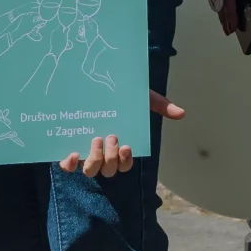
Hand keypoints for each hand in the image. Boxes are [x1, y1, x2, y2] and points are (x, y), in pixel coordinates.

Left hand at [57, 93, 184, 176]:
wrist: (95, 80)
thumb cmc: (121, 95)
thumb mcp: (141, 97)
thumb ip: (160, 105)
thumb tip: (182, 113)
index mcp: (119, 145)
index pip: (125, 164)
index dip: (125, 160)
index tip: (126, 145)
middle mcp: (103, 152)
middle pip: (108, 170)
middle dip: (110, 158)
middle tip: (111, 137)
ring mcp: (85, 151)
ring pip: (90, 171)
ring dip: (94, 160)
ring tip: (96, 140)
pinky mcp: (69, 148)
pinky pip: (68, 165)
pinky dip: (69, 164)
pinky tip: (72, 154)